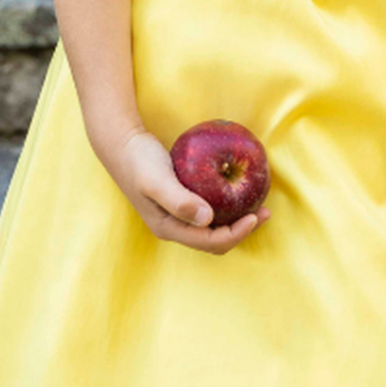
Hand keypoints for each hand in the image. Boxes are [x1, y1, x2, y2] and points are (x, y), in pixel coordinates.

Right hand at [101, 125, 270, 252]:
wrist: (121, 144)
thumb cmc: (138, 160)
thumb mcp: (156, 179)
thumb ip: (179, 200)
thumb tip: (208, 219)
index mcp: (169, 228)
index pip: (209, 242)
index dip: (236, 234)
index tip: (255, 216)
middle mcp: (174, 226)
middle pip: (214, 241)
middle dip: (241, 231)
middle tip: (264, 213)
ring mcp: (177, 215)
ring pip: (213, 228)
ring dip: (237, 221)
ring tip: (259, 206)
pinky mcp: (181, 201)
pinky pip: (210, 210)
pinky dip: (228, 206)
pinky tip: (238, 191)